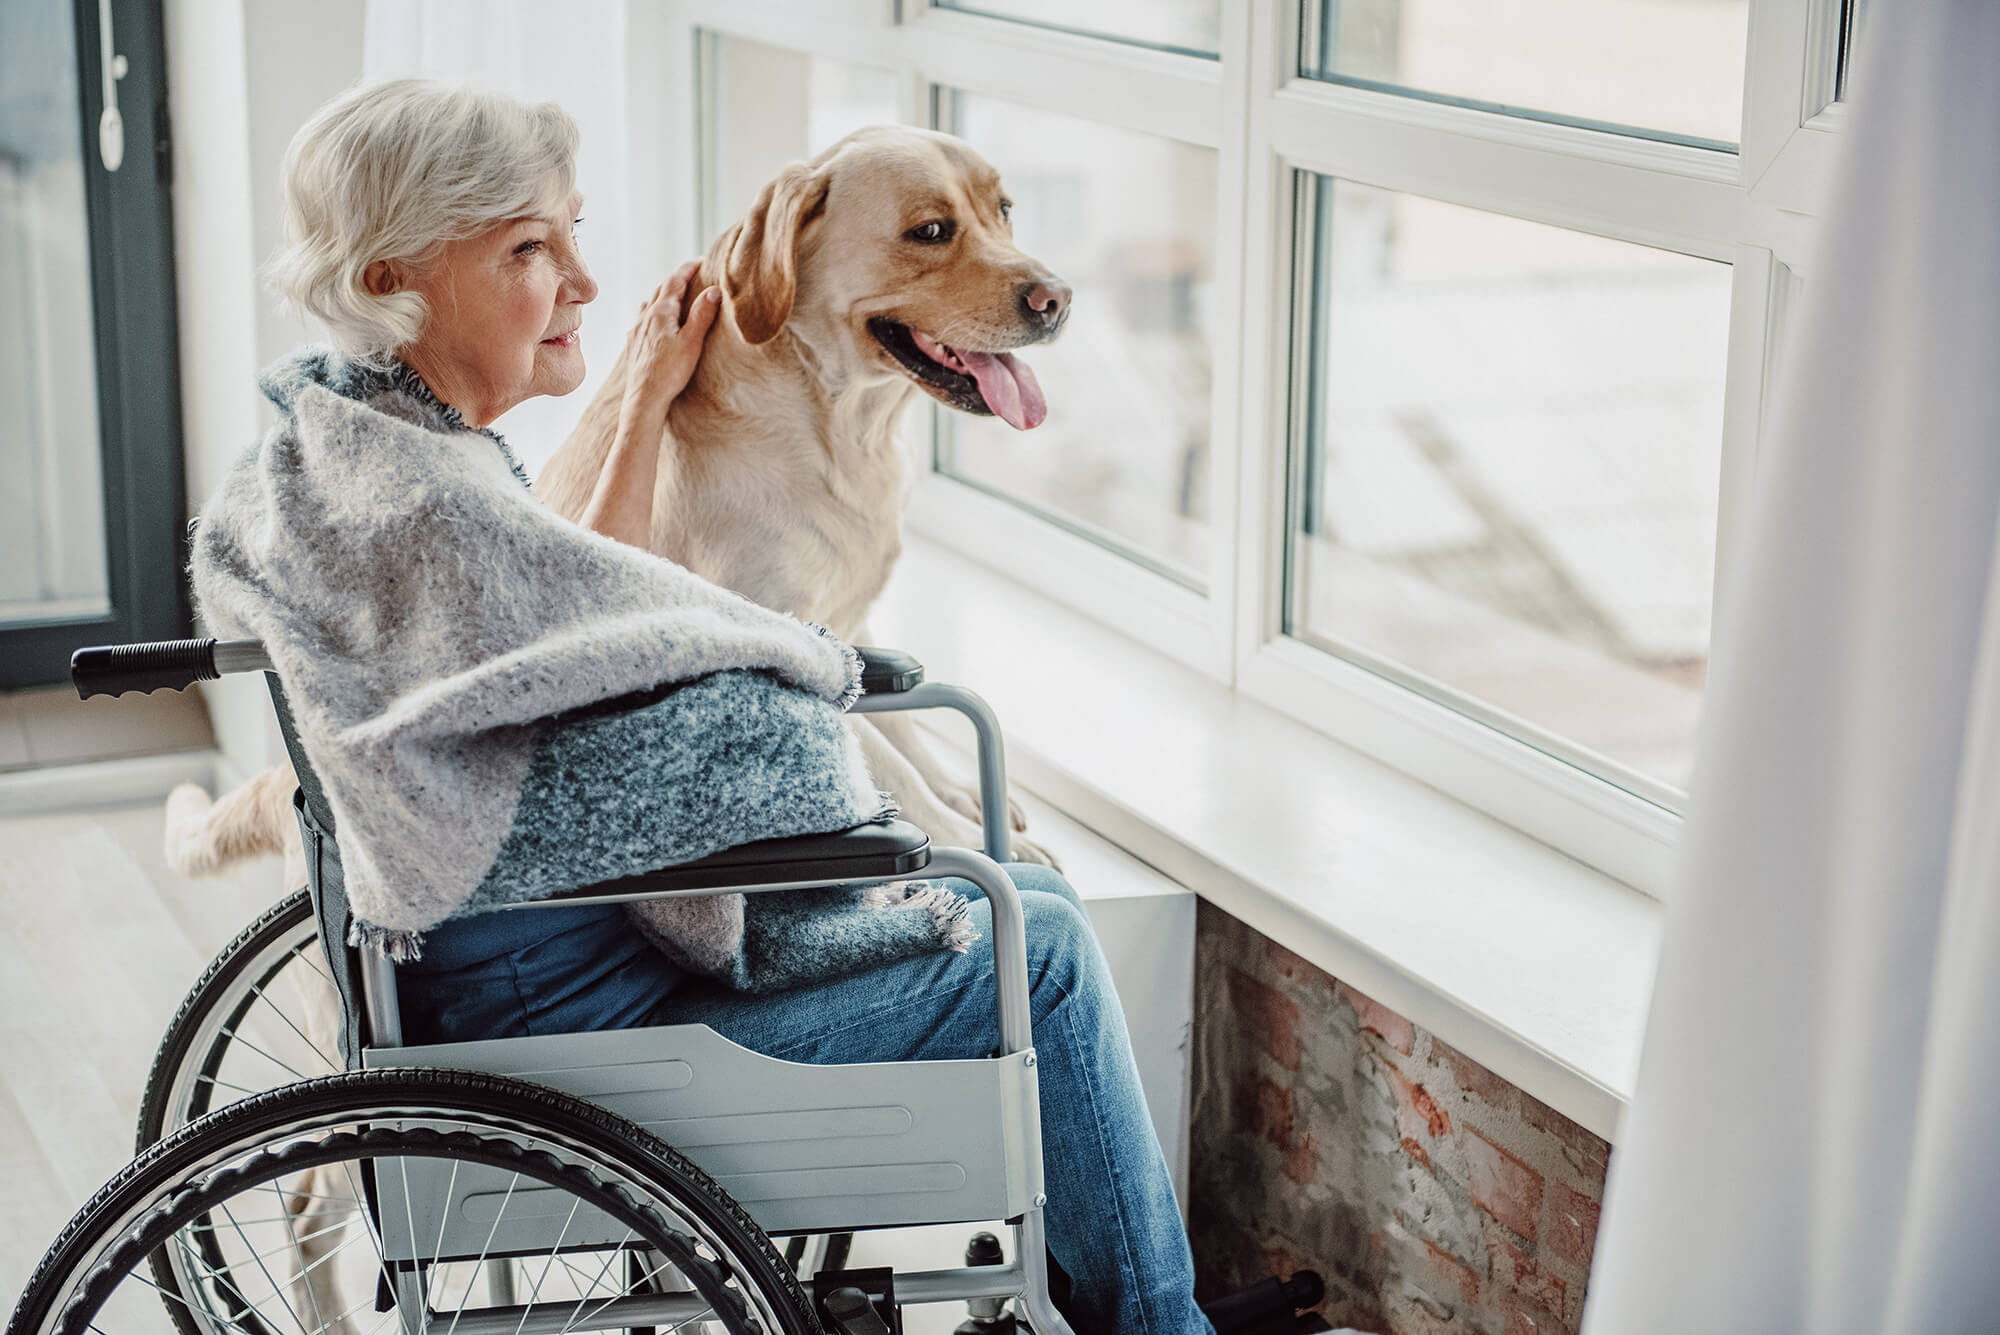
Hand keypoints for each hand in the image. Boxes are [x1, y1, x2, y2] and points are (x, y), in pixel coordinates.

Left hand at [618, 259, 720, 444]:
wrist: (645, 399)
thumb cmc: (669, 373)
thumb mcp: (691, 342)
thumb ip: (702, 315)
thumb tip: (713, 290)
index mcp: (660, 312)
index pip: (675, 281)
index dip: (688, 268)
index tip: (701, 261)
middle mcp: (645, 317)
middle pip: (662, 290)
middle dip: (678, 280)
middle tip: (694, 276)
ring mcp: (637, 330)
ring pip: (650, 304)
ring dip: (665, 296)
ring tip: (677, 297)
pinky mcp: (634, 344)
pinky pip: (643, 319)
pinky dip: (654, 312)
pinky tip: (656, 322)